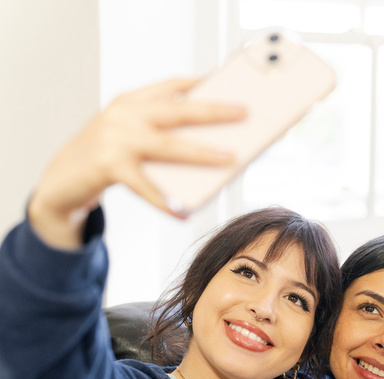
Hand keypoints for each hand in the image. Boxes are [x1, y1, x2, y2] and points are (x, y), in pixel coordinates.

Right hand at [28, 78, 245, 248]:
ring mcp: (115, 139)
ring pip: (169, 146)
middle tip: (243, 112)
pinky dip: (166, 201)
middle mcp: (124, 115)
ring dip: (202, 153)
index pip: (173, 84)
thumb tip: (214, 148)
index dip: (203, 82)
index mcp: (132, 101)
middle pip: (178, 111)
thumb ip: (163, 133)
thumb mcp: (131, 133)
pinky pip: (146, 187)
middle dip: (214, 111)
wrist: (62, 179)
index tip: (232, 82)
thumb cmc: (108, 156)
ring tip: (229, 158)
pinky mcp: (108, 167)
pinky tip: (184, 212)